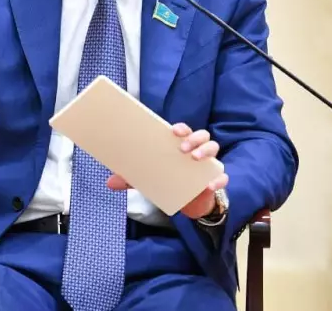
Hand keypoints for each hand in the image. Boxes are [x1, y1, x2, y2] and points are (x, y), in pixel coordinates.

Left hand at [106, 123, 227, 219]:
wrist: (190, 203)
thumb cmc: (171, 181)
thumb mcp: (150, 179)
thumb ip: (132, 180)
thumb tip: (109, 182)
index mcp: (182, 145)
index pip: (185, 131)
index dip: (181, 128)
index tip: (173, 130)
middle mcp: (198, 151)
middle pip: (202, 136)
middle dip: (194, 138)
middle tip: (182, 148)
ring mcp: (208, 165)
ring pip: (214, 150)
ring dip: (206, 151)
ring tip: (195, 158)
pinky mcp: (215, 181)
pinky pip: (222, 177)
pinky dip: (219, 179)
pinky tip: (209, 184)